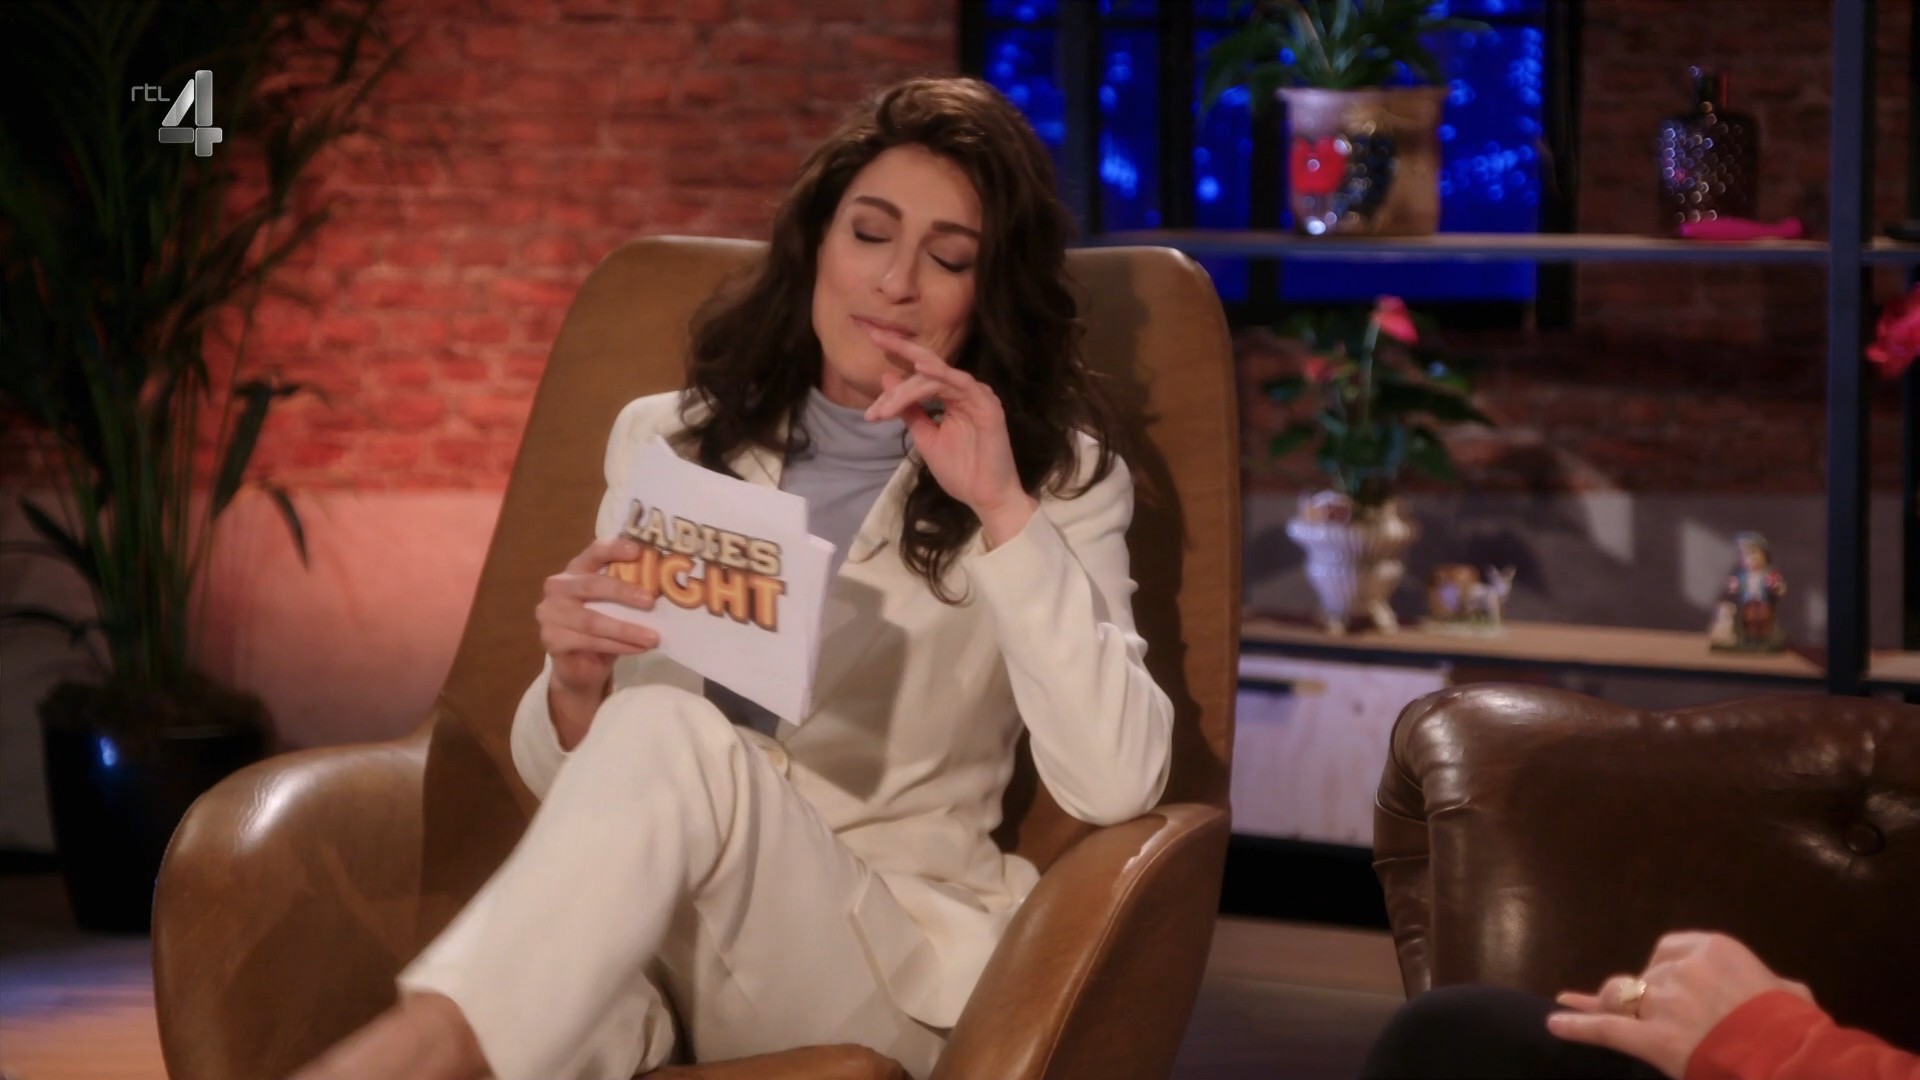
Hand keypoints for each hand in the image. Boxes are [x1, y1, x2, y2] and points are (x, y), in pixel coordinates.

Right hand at [536, 536, 661, 746]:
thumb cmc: (603, 625)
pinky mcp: (552, 639)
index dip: (614, 549)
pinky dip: (617, 646)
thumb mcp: (616, 604)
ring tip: (653, 637)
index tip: (638, 551)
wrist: (580, 665)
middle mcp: (559, 587)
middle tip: (650, 602)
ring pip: (592, 620)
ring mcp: (551, 613)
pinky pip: (589, 642)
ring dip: (626, 629)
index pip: (594, 552)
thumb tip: (668, 586)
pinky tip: (638, 649)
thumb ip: (630, 591)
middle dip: (623, 592)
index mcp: (576, 570)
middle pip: (592, 585)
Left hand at [862, 328, 1035, 541]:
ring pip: (935, 376)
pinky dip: (936, 379)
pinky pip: (959, 384)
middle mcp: (964, 389)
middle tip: (872, 334)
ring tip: (882, 406)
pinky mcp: (987, 405)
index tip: (868, 338)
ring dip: (905, 390)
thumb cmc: (961, 471)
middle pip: (926, 363)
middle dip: (898, 347)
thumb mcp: (925, 437)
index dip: (896, 354)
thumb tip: (887, 379)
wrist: (985, 497)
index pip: (920, 370)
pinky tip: (916, 376)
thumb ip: (909, 410)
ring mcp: (977, 395)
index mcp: (951, 394)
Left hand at [1548, 932, 1813, 1078]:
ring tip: (1599, 1011)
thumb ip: (1776, 985)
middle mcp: (1682, 969)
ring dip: (1610, 1006)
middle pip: (1644, 977)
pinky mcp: (1652, 1038)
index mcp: (1713, 949)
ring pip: (1620, 998)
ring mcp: (1663, 1003)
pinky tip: (1554, 1024)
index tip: (1673, 988)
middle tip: (1663, 1017)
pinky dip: (1577, 1027)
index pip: (1668, 949)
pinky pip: (1605, 1029)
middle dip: (1646, 996)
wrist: (1789, 1059)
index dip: (1665, 971)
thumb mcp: (1790, 994)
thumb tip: (1784, 989)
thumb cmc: (1793, 1028)